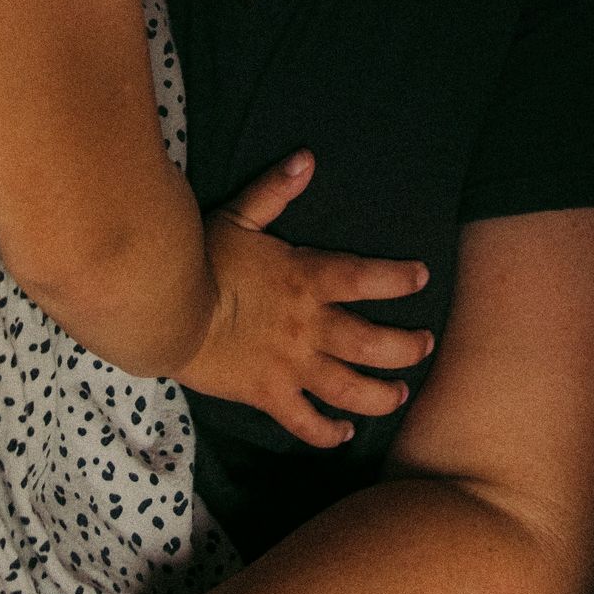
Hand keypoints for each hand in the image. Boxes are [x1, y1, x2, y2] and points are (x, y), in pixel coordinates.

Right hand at [181, 152, 434, 447]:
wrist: (166, 312)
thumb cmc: (201, 261)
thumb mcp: (239, 217)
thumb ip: (274, 192)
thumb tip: (306, 159)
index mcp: (306, 280)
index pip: (366, 278)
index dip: (399, 278)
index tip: (422, 277)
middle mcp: (308, 326)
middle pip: (372, 343)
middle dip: (406, 346)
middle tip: (426, 344)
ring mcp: (291, 365)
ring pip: (349, 388)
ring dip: (381, 395)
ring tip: (401, 394)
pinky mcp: (269, 396)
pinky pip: (306, 422)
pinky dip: (328, 433)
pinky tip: (345, 434)